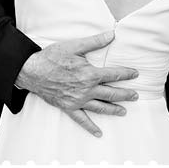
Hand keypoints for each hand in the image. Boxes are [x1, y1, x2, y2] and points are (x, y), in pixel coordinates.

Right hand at [15, 30, 139, 136]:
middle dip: (125, 94)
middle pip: (111, 93)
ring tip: (124, 111)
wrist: (32, 71)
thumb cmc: (52, 57)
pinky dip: (90, 127)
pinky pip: (81, 119)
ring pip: (100, 107)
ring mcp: (78, 100)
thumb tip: (112, 34)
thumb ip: (95, 41)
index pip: (114, 75)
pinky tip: (99, 132)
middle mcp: (86, 90)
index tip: (135, 74)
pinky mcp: (68, 107)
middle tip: (136, 95)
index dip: (126, 74)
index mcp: (90, 74)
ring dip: (114, 110)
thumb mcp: (74, 46)